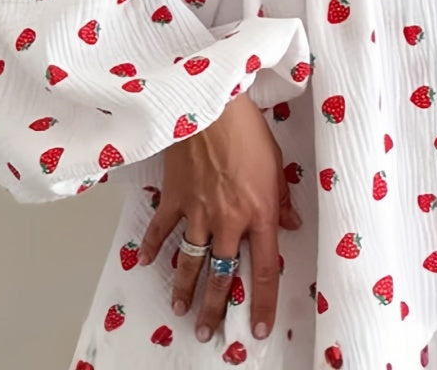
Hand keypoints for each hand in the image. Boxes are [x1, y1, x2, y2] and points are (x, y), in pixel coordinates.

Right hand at [136, 90, 301, 344]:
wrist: (212, 105)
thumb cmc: (247, 127)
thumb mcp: (277, 162)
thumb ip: (282, 198)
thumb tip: (290, 223)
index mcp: (259, 213)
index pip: (266, 270)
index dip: (264, 303)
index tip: (259, 327)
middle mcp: (228, 221)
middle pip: (221, 275)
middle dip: (215, 308)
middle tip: (209, 331)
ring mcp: (197, 211)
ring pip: (190, 262)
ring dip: (185, 289)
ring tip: (181, 309)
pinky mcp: (174, 197)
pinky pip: (161, 229)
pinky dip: (152, 246)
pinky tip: (146, 262)